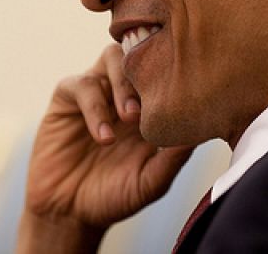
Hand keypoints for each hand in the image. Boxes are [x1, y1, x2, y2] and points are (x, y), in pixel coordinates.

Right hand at [17, 44, 193, 252]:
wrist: (69, 212)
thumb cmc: (115, 197)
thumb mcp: (151, 182)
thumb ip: (173, 159)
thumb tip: (200, 133)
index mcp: (148, 106)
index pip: (164, 72)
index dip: (173, 75)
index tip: (183, 95)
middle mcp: (122, 92)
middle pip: (139, 53)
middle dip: (147, 75)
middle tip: (149, 110)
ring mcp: (96, 92)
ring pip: (111, 57)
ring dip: (122, 83)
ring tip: (129, 118)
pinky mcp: (66, 98)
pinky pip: (80, 84)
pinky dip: (94, 106)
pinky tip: (103, 137)